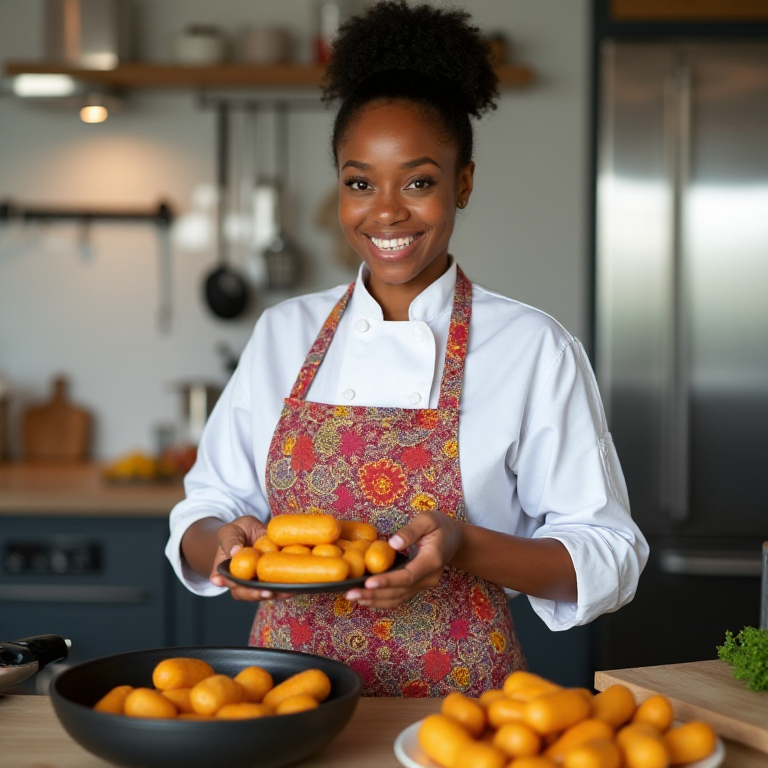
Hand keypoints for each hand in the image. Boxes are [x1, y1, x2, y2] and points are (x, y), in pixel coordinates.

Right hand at [209, 516, 291, 601]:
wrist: (250, 530)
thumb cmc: (235, 532)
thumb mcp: (229, 532)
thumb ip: (230, 541)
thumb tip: (235, 551)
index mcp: (230, 573)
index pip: (231, 583)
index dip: (235, 586)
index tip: (244, 587)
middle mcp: (245, 581)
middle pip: (251, 593)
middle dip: (260, 594)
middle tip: (268, 592)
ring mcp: (261, 579)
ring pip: (270, 590)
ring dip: (280, 592)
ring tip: (289, 591)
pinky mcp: (275, 574)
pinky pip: (283, 580)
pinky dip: (291, 582)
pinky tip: (301, 582)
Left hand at [345, 511, 462, 609]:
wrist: (454, 539)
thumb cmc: (440, 526)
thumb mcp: (428, 519)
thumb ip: (411, 531)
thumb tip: (393, 544)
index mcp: (432, 560)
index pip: (408, 576)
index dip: (387, 581)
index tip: (368, 583)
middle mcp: (429, 577)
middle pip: (399, 592)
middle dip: (374, 595)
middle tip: (349, 594)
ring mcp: (423, 584)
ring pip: (398, 599)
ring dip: (374, 601)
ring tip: (351, 597)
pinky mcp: (416, 586)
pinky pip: (398, 597)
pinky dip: (380, 599)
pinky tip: (364, 597)